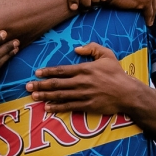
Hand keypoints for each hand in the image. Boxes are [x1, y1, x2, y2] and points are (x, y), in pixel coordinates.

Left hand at [26, 42, 143, 114]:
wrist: (128, 93)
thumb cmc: (117, 73)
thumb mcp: (107, 55)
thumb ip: (92, 48)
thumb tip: (77, 48)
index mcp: (84, 69)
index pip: (62, 70)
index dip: (48, 72)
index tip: (36, 73)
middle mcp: (81, 82)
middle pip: (57, 84)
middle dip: (41, 85)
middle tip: (28, 87)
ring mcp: (84, 95)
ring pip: (60, 95)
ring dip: (45, 96)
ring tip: (34, 97)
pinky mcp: (87, 106)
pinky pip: (69, 107)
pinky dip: (57, 107)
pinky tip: (48, 108)